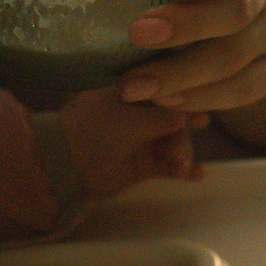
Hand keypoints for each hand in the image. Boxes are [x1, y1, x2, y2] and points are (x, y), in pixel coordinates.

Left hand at [56, 83, 207, 199]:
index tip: (200, 107)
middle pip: (173, 118)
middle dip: (183, 132)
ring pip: (173, 142)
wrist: (64, 170)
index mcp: (130, 92)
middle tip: (182, 147)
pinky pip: (168, 165)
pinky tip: (197, 175)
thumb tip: (190, 113)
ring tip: (182, 166)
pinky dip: (182, 169)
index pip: (164, 90)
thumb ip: (162, 117)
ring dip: (182, 152)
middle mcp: (138, 113)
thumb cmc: (93, 134)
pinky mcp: (142, 165)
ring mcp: (140, 139)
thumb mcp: (129, 121)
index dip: (183, 99)